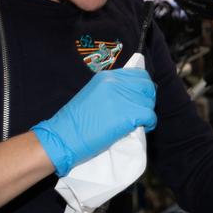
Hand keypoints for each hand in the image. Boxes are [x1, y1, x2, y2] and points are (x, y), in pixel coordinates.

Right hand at [31, 68, 155, 174]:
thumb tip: (129, 96)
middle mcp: (115, 83)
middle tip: (142, 111)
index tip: (139, 98)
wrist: (63, 137)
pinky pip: (150, 116)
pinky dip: (149, 123)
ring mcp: (122, 98)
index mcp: (106, 77)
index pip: (137, 74)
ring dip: (147, 112)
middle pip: (146, 86)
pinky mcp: (128, 114)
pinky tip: (142, 128)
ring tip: (139, 121)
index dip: (142, 87)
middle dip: (147, 98)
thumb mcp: (92, 96)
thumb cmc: (73, 122)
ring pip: (149, 102)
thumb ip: (110, 92)